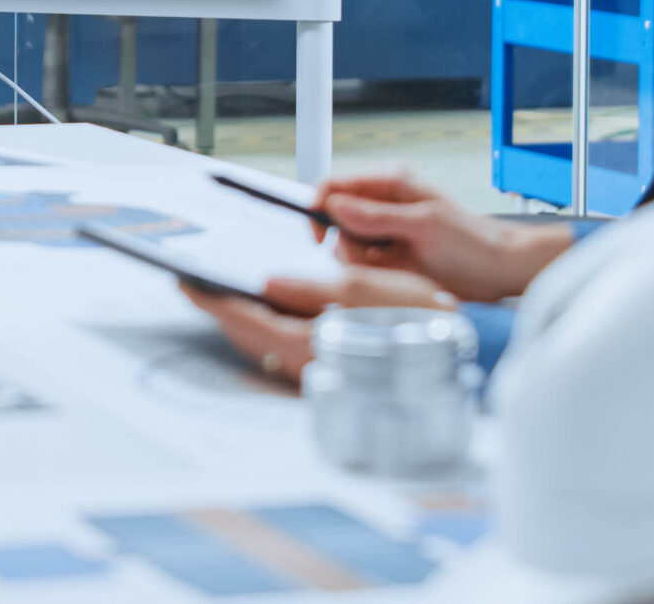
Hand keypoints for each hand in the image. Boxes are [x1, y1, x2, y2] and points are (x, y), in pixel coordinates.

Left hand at [182, 267, 454, 386]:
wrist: (466, 348)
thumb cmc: (423, 318)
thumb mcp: (367, 290)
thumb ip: (313, 288)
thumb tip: (268, 284)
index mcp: (312, 344)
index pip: (246, 320)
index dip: (213, 299)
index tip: (186, 281)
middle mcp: (310, 366)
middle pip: (249, 337)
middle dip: (221, 309)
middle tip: (196, 284)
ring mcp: (321, 372)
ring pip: (265, 346)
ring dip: (243, 320)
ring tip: (224, 293)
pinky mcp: (335, 370)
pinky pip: (285, 350)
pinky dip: (268, 329)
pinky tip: (267, 313)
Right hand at [312, 169, 572, 302]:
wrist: (501, 272)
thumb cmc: (474, 241)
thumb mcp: (424, 225)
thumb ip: (377, 216)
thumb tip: (335, 205)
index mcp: (390, 184)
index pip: (335, 186)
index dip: (320, 206)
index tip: (319, 233)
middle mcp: (383, 207)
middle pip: (335, 220)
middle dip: (344, 241)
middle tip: (371, 254)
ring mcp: (385, 235)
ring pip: (344, 246)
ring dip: (360, 261)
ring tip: (393, 266)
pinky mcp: (390, 261)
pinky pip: (361, 268)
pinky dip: (371, 276)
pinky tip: (396, 276)